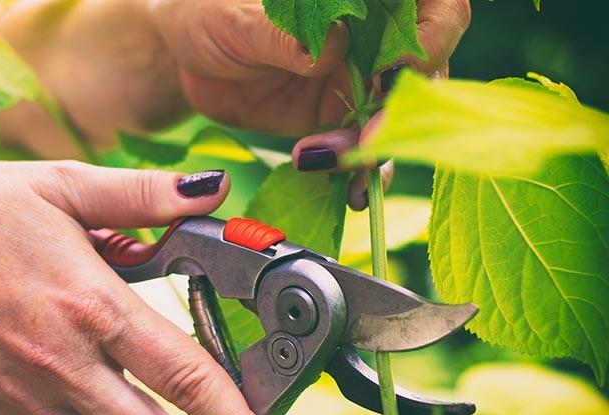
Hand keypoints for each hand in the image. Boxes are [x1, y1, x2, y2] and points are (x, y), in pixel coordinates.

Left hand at [151, 0, 469, 207]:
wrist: (186, 54)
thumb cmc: (210, 12)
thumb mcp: (239, 18)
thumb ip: (285, 33)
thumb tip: (329, 49)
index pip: (433, 8)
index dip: (429, 39)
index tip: (395, 71)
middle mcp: (375, 32)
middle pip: (425, 68)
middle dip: (401, 108)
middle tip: (369, 139)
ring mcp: (361, 77)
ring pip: (397, 115)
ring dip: (379, 148)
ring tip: (337, 165)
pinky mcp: (340, 117)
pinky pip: (364, 147)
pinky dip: (360, 172)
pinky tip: (348, 191)